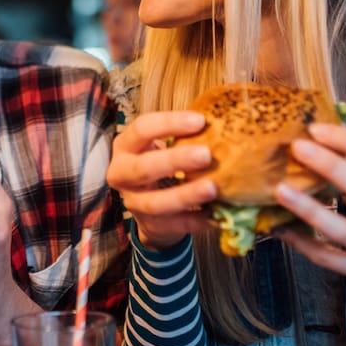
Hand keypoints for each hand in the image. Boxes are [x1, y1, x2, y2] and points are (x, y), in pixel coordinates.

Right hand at [105, 110, 217, 249]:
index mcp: (125, 147)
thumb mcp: (163, 146)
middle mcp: (122, 174)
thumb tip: (223, 119)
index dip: (169, 124)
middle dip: (174, 161)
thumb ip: (183, 135)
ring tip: (213, 188)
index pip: (141, 129)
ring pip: (155, 202)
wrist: (151, 208)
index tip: (201, 121)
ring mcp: (133, 203)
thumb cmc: (162, 165)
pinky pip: (174, 225)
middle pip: (142, 168)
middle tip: (206, 155)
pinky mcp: (150, 226)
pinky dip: (196, 220)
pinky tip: (217, 215)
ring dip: (185, 195)